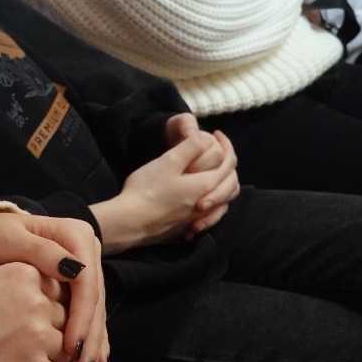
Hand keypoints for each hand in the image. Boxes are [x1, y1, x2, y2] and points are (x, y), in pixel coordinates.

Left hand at [0, 212, 107, 361]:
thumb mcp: (10, 238)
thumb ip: (42, 251)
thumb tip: (71, 268)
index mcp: (77, 235)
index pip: (85, 281)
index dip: (81, 316)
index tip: (70, 346)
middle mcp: (87, 251)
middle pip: (94, 299)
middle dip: (90, 336)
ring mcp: (85, 268)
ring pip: (95, 310)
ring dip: (93, 342)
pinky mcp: (79, 285)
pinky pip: (88, 313)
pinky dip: (90, 338)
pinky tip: (94, 361)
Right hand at [0, 264, 68, 361]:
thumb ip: (8, 272)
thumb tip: (31, 274)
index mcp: (23, 273)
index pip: (57, 286)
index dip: (49, 302)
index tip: (37, 312)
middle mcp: (35, 302)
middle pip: (65, 315)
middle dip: (53, 327)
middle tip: (30, 337)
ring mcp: (39, 337)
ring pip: (68, 346)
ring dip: (54, 353)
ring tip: (28, 355)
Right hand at [91, 123, 239, 252]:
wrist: (130, 222)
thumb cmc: (147, 189)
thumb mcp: (168, 161)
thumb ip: (190, 148)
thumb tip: (205, 139)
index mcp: (205, 185)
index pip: (229, 164)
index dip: (227, 145)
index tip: (217, 133)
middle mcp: (207, 205)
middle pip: (231, 185)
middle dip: (229, 165)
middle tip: (219, 150)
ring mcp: (197, 219)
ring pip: (223, 202)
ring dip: (223, 186)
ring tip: (213, 174)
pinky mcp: (186, 228)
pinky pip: (210, 216)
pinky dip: (212, 205)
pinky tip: (200, 202)